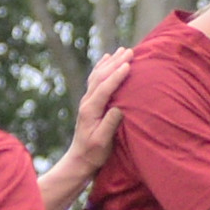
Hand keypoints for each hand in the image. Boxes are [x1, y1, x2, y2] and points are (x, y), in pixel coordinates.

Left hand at [56, 50, 129, 180]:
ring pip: (98, 75)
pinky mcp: (90, 102)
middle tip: (130, 51)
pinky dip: (102, 67)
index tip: (128, 65)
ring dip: (110, 62)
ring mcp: (87, 100)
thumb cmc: (94, 153)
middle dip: (115, 62)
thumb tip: (118, 108)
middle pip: (101, 77)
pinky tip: (107, 60)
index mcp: (90, 110)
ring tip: (121, 50)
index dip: (117, 76)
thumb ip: (109, 124)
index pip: (104, 88)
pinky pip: (96, 79)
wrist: (80, 159)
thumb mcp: (102, 142)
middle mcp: (87, 101)